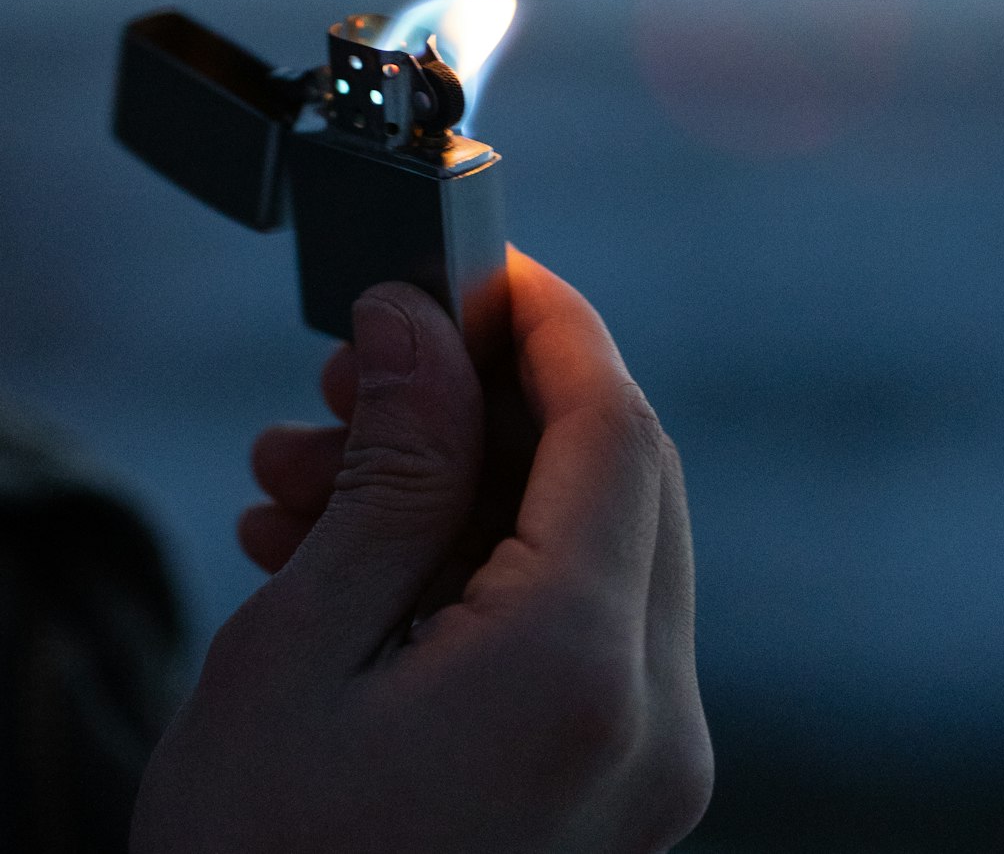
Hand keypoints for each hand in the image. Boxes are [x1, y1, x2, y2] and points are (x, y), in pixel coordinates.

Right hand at [131, 250, 713, 853]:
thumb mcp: (301, 647)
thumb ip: (390, 469)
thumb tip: (421, 325)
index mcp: (579, 673)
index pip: (612, 427)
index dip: (552, 324)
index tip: (484, 269)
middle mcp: (651, 720)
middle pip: (612, 475)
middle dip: (486, 399)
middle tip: (357, 380)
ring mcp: (644, 763)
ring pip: (584, 542)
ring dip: (461, 480)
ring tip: (308, 477)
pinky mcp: (611, 784)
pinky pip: (569, 619)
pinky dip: (475, 559)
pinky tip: (350, 551)